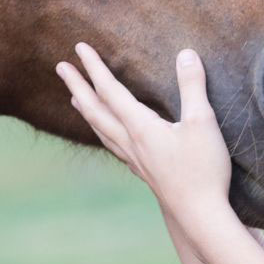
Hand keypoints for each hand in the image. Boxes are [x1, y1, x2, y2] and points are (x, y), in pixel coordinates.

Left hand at [55, 44, 233, 228]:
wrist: (200, 215)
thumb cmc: (203, 169)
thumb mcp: (201, 122)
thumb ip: (192, 87)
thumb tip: (186, 53)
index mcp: (139, 127)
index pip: (110, 90)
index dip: (94, 67)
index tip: (79, 48)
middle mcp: (130, 142)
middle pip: (95, 110)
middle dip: (77, 86)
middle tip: (60, 68)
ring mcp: (134, 160)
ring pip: (101, 130)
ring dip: (86, 110)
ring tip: (74, 99)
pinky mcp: (144, 172)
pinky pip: (114, 147)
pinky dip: (103, 133)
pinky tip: (109, 136)